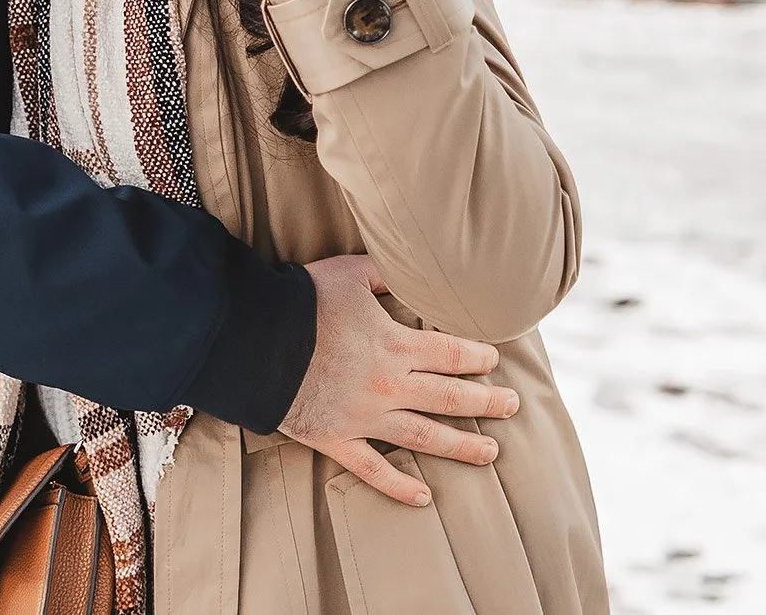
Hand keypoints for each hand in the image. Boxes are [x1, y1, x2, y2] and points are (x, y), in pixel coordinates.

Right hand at [277, 255, 518, 507]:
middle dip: (485, 402)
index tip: (494, 360)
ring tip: (490, 453)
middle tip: (512, 407)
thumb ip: (384, 273)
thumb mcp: (348, 274)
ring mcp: (365, 418)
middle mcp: (389, 386)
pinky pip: (373, 469)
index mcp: (395, 345)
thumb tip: (408, 268)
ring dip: (460, 446)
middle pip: (449, 398)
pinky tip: (423, 498)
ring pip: (424, 437)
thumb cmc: (300, 303)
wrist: (253, 342)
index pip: (451, 353)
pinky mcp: (337, 440)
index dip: (478, 357)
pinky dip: (399, 487)